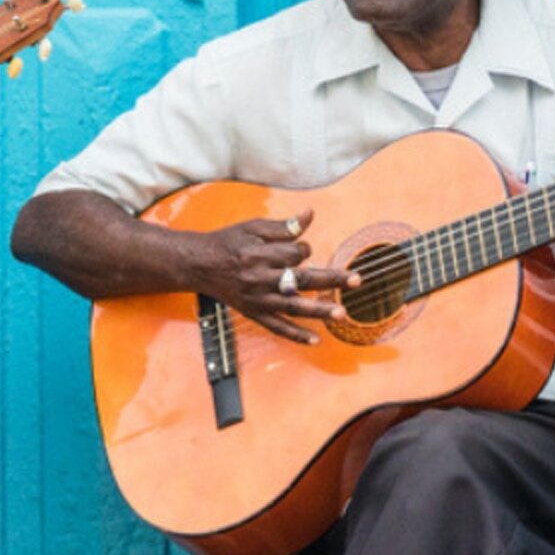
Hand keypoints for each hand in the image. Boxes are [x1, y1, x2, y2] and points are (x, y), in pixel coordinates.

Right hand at [188, 210, 358, 345]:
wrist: (199, 264)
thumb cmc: (228, 242)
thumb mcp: (253, 228)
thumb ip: (283, 226)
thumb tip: (310, 214)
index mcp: (258, 255)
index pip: (294, 253)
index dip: (302, 249)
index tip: (299, 248)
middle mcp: (258, 279)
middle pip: (300, 280)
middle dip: (330, 279)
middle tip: (356, 279)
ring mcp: (256, 299)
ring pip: (292, 307)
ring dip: (318, 311)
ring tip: (341, 313)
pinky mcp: (253, 313)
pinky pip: (276, 327)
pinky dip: (295, 335)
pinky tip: (315, 340)